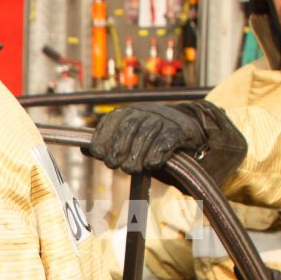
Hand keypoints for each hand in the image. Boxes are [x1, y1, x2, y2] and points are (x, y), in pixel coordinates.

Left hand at [86, 101, 245, 183]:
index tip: (99, 153)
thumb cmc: (157, 142)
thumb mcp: (133, 142)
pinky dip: (158, 153)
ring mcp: (166, 119)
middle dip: (119, 147)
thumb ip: (112, 144)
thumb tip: (85, 149)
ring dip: (137, 153)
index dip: (104, 137)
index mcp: (132, 112)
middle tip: (115, 164)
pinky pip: (168, 140)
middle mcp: (148, 112)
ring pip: (147, 133)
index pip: (113, 120)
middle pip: (129, 126)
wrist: (195, 135)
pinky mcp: (183, 130)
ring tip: (131, 167)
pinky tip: (153, 164)